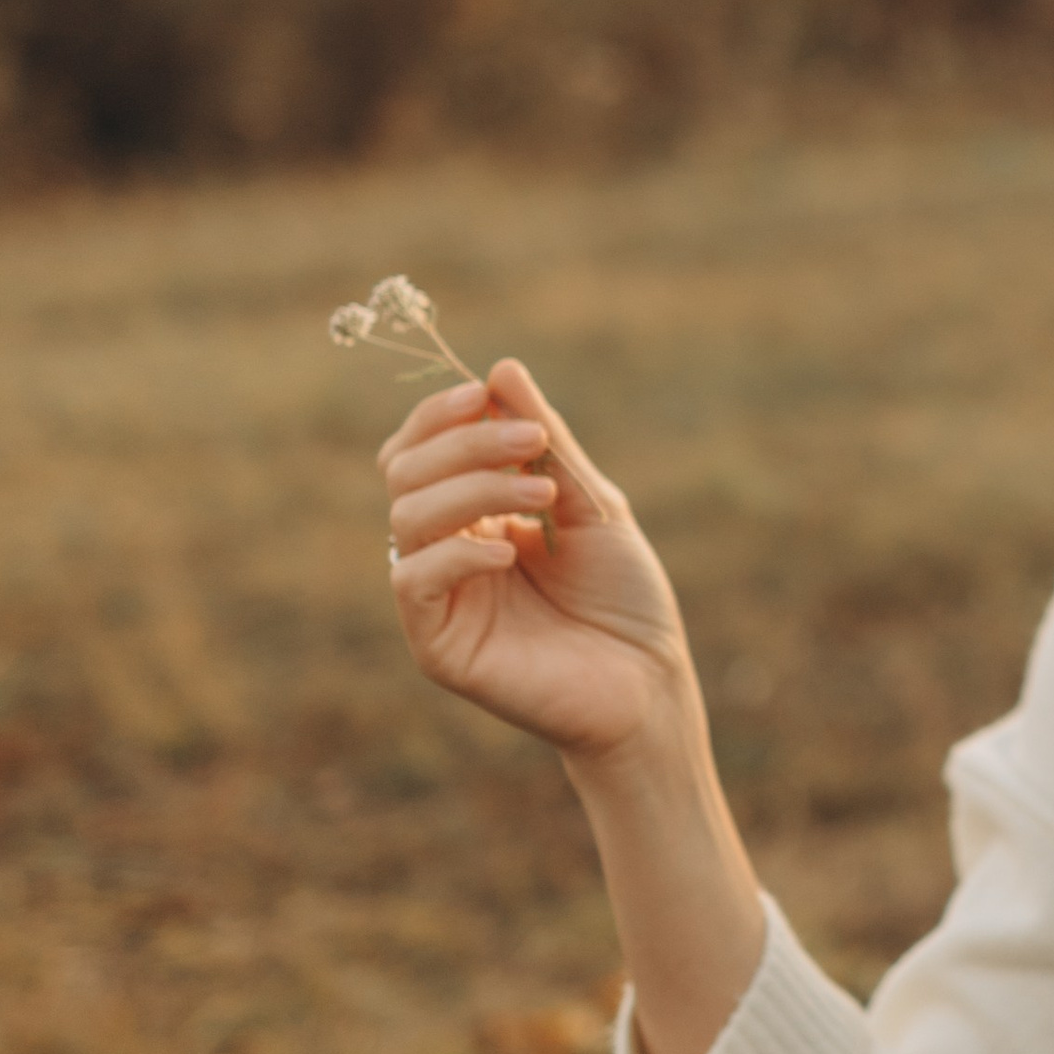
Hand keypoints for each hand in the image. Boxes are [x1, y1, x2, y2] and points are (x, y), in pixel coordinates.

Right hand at [379, 356, 694, 760]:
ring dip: (472, 488)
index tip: (486, 392)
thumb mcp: (592, 504)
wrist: (649, 685)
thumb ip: (546, 442)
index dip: (440, 414)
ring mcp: (439, 598)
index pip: (420, 449)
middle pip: (404, 473)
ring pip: (406, 518)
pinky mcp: (437, 645)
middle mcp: (446, 551)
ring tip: (541, 491)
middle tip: (529, 440)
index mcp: (473, 516)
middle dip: (462, 442)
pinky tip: (510, 551)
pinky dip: (457, 553)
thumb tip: (501, 368)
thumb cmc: (626, 599)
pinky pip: (414, 581)